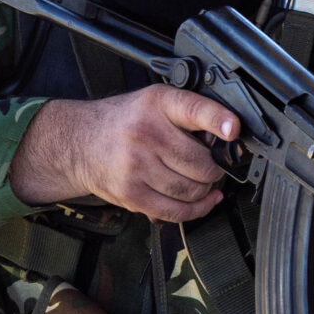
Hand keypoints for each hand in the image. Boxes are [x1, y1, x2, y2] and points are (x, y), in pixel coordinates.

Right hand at [9, 87, 236, 221]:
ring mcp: (137, 166)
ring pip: (192, 189)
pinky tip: (203, 201)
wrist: (80, 142)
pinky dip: (196, 209)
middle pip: (202, 162)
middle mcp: (146, 133)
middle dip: (215, 167)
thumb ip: (187, 113)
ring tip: (202, 180)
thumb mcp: (154, 102)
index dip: (217, 120)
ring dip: (205, 189)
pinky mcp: (131, 193)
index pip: (193, 110)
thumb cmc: (124, 122)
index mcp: (157, 104)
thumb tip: (226, 138)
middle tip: (212, 164)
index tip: (234, 129)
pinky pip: (175, 211)